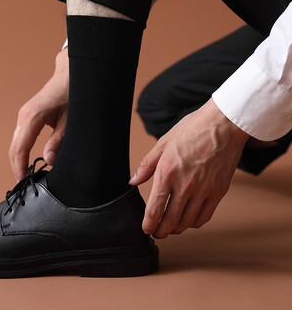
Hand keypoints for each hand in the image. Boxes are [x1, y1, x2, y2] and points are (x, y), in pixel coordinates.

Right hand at [8, 48, 68, 180]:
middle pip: (14, 147)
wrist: (69, 75)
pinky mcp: (27, 115)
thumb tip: (48, 161)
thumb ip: (57, 142)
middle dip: (17, 166)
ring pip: (15, 142)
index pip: (20, 148)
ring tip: (24, 176)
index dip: (20, 167)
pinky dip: (21, 150)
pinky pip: (20, 136)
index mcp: (32, 117)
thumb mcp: (68, 122)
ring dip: (18, 159)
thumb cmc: (71, 95)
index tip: (22, 181)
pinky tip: (26, 160)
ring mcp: (24, 115)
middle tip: (23, 184)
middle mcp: (24, 116)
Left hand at [129, 98, 249, 237]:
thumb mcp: (163, 143)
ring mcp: (204, 190)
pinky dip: (194, 223)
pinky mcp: (218, 192)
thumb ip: (147, 165)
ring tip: (170, 227)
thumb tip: (133, 181)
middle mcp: (185, 185)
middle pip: (170, 221)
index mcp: (167, 173)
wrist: (223, 124)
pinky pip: (204, 216)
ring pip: (187, 222)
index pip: (155, 209)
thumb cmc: (192, 130)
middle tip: (156, 232)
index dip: (148, 224)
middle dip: (161, 231)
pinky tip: (188, 220)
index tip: (145, 229)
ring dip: (176, 229)